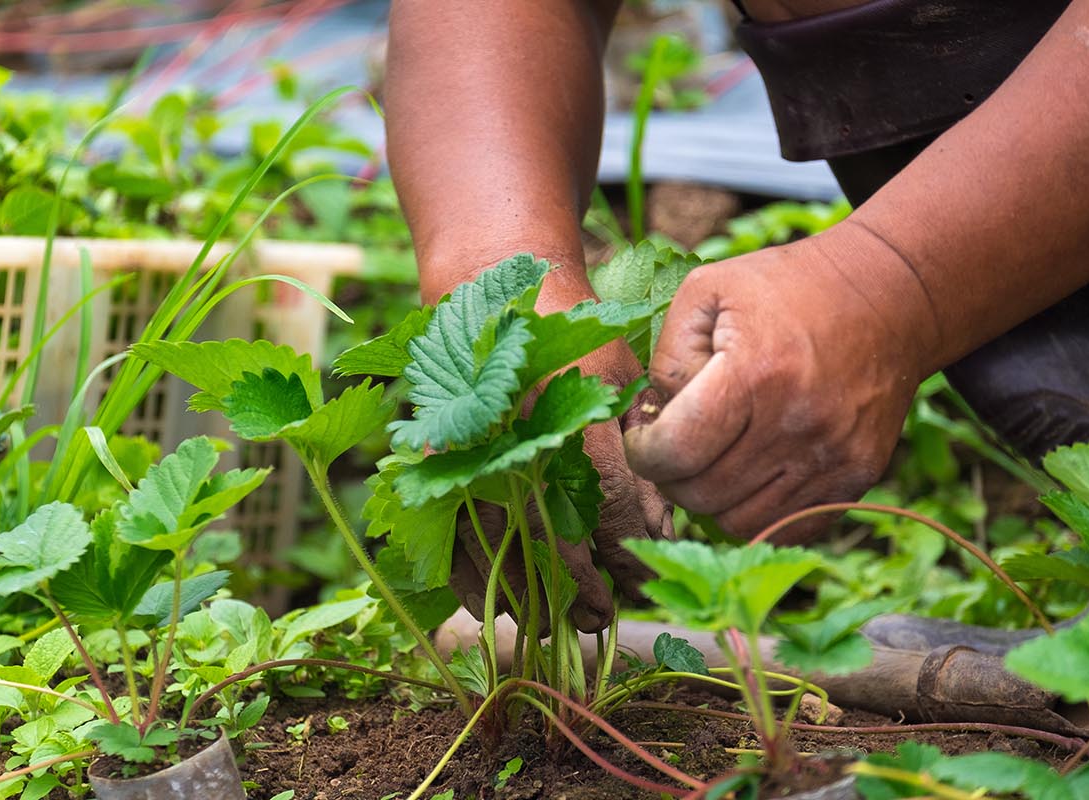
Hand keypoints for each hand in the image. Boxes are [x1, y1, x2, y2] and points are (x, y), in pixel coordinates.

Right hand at [450, 334, 671, 633]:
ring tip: (557, 626)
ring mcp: (464, 449)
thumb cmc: (566, 329)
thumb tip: (658, 529)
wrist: (484, 286)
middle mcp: (513, 433)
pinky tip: (494, 606)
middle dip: (579, 590)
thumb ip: (640, 448)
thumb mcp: (619, 374)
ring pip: (494, 546)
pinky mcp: (430, 461)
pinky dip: (470, 581)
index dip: (626, 554)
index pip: (608, 502)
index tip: (638, 583)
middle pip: (549, 535)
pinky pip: (445, 537)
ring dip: (527, 597)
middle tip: (602, 618)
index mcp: (569, 405)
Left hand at [625, 230, 932, 541]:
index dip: (642, 452)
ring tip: (709, 460)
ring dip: (711, 499)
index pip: (675, 452)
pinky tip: (747, 475)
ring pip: (739, 522)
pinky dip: (756, 512)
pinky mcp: (857, 477)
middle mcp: (797, 424)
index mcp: (755, 373)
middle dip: (671, 476)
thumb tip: (657, 418)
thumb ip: (667, 355)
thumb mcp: (708, 290)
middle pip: (702, 494)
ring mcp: (833, 457)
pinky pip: (787, 526)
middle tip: (674, 446)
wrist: (889, 296)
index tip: (642, 435)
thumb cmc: (786, 287)